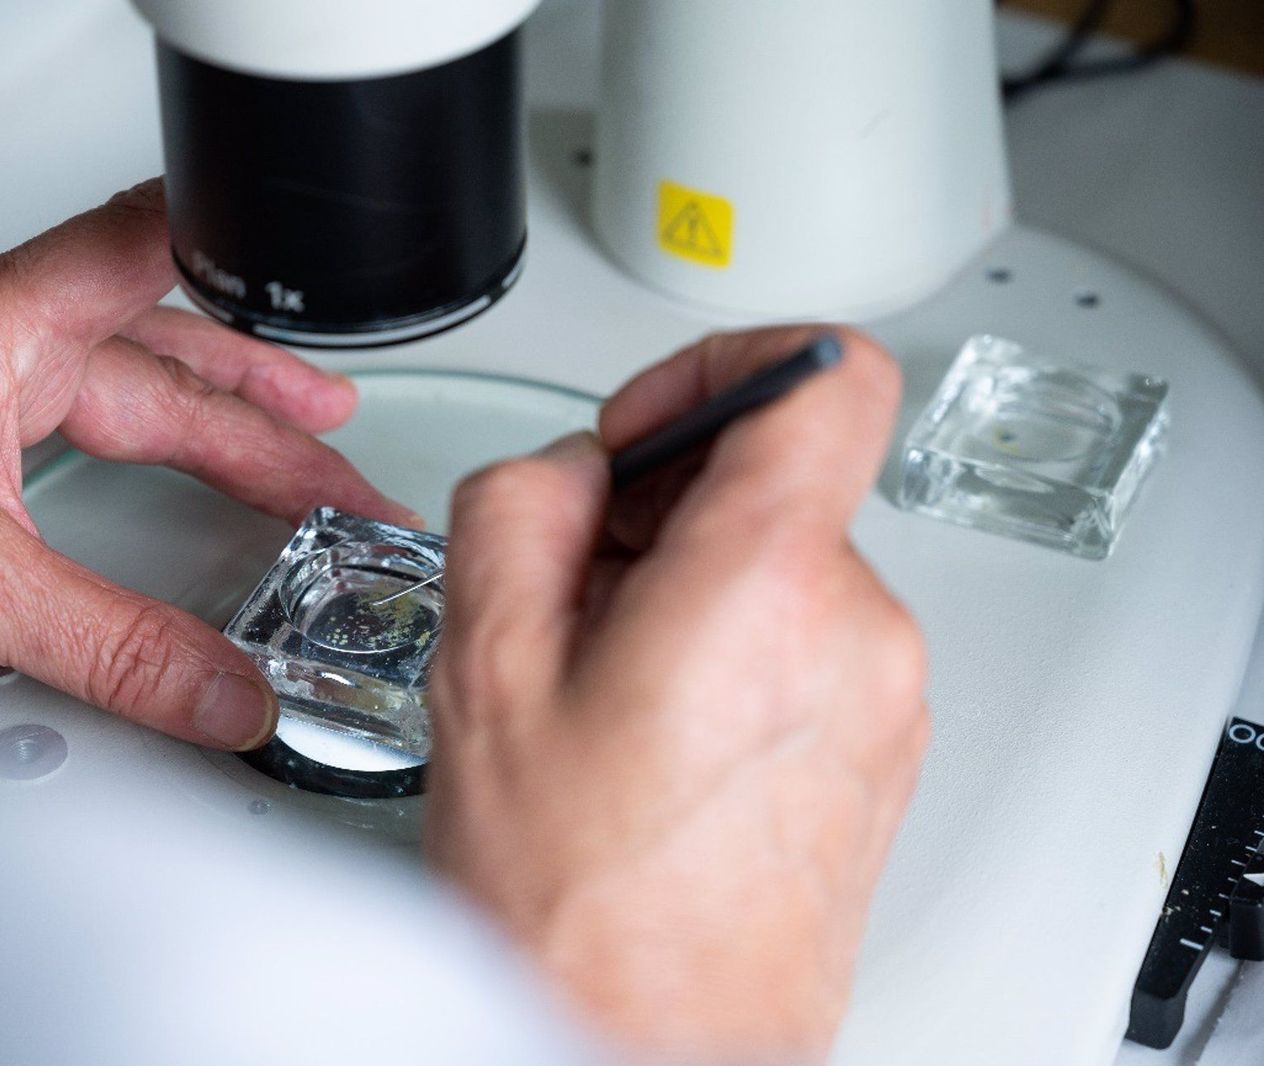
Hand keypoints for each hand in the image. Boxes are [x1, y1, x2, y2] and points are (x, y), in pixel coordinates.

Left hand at [0, 179, 411, 748]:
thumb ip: (119, 646)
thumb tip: (225, 688)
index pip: (136, 248)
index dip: (235, 257)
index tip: (312, 283)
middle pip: (149, 352)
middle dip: (257, 405)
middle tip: (335, 447)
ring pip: (112, 401)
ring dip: (206, 436)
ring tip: (289, 465)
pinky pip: (65, 450)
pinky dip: (137, 476)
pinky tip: (169, 506)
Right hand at [425, 328, 926, 1060]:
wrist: (651, 1051)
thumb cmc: (578, 912)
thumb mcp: (484, 671)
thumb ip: (521, 508)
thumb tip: (573, 469)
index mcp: (766, 589)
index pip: (827, 374)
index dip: (725, 363)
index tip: (653, 425)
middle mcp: (858, 634)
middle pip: (777, 476)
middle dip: (665, 506)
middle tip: (578, 593)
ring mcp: (885, 696)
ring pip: (781, 559)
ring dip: (688, 584)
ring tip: (606, 685)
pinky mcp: (882, 745)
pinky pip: (806, 636)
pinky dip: (729, 644)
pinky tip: (652, 730)